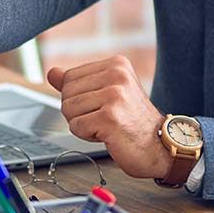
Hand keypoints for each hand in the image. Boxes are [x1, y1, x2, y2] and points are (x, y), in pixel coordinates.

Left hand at [47, 56, 167, 177]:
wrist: (161, 148)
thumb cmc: (133, 123)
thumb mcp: (107, 94)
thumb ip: (78, 82)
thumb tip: (52, 72)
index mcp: (116, 64)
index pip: (69, 77)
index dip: (79, 99)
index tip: (103, 106)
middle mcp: (117, 74)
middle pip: (66, 93)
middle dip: (79, 112)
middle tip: (106, 118)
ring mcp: (114, 95)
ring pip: (68, 109)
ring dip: (83, 125)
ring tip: (108, 126)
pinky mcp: (110, 117)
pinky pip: (75, 126)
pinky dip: (87, 135)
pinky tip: (108, 135)